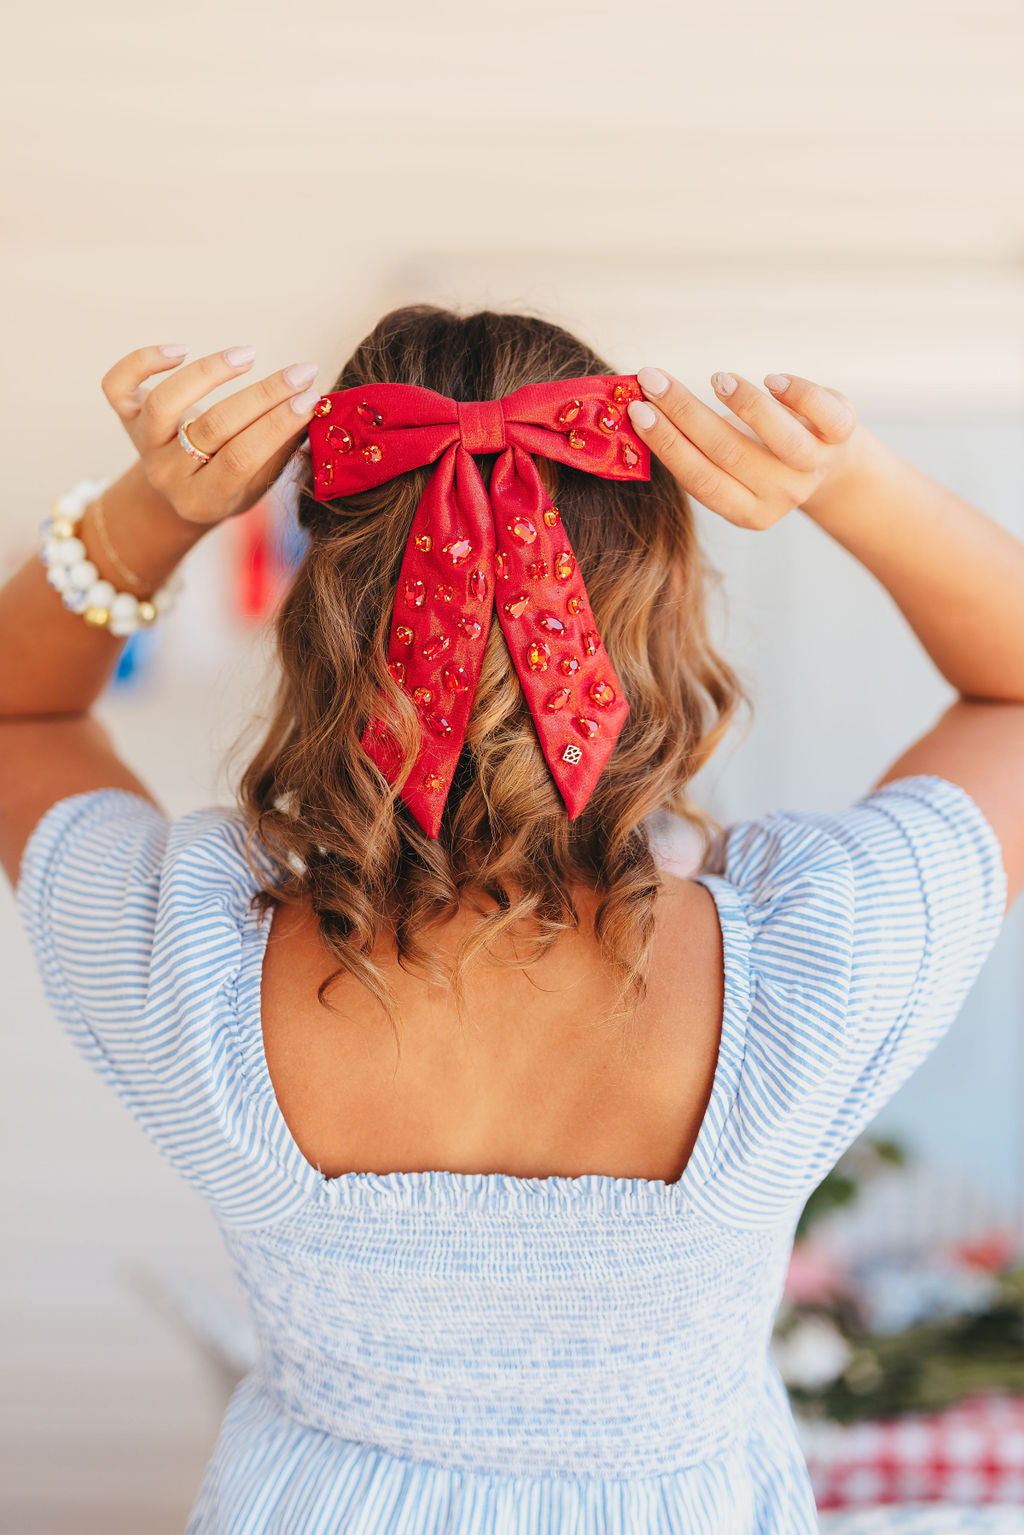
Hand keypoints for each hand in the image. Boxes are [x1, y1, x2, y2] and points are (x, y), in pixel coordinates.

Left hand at [101, 344, 321, 525]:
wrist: (174, 499)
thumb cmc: (229, 486)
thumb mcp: (257, 485)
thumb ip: (279, 451)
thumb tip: (313, 406)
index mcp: (203, 500)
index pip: (241, 459)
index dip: (277, 427)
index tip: (311, 398)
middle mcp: (168, 475)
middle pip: (212, 428)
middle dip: (262, 396)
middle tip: (301, 372)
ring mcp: (144, 445)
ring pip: (166, 403)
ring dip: (209, 373)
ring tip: (249, 354)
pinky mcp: (126, 417)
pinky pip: (118, 385)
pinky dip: (143, 361)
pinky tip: (180, 348)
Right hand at [626, 368, 861, 529]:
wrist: (828, 461)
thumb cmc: (759, 455)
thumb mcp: (727, 465)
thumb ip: (692, 449)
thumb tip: (633, 411)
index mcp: (746, 510)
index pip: (700, 480)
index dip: (667, 444)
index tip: (637, 409)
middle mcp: (781, 494)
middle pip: (729, 455)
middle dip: (685, 414)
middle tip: (652, 380)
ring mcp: (814, 467)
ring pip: (780, 439)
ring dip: (744, 404)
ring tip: (716, 378)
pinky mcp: (842, 434)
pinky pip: (825, 414)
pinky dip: (799, 393)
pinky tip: (771, 378)